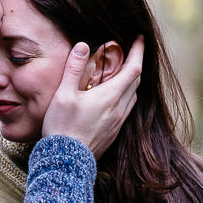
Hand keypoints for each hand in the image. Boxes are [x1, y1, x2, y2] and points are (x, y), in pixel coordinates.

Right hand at [41, 35, 142, 157]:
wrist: (67, 162)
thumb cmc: (63, 127)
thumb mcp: (63, 94)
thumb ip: (74, 68)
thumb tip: (83, 45)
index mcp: (110, 96)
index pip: (133, 68)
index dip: (138, 52)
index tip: (140, 39)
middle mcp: (119, 108)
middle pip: (136, 81)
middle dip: (136, 64)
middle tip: (130, 52)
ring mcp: (118, 122)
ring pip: (133, 95)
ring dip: (131, 81)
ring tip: (122, 72)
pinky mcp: (114, 132)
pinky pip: (127, 108)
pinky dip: (126, 95)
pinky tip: (115, 97)